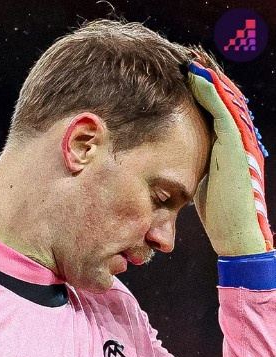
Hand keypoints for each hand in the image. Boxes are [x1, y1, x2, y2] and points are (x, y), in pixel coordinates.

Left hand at [188, 62, 272, 255]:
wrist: (237, 233)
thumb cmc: (219, 215)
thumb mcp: (204, 183)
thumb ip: (197, 167)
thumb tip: (179, 164)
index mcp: (231, 146)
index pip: (218, 111)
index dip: (205, 92)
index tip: (187, 77)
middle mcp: (239, 138)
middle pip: (225, 98)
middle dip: (208, 78)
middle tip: (189, 60)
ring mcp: (240, 140)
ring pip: (226, 98)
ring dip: (209, 77)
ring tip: (192, 60)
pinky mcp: (236, 145)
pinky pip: (223, 110)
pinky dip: (211, 91)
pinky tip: (197, 77)